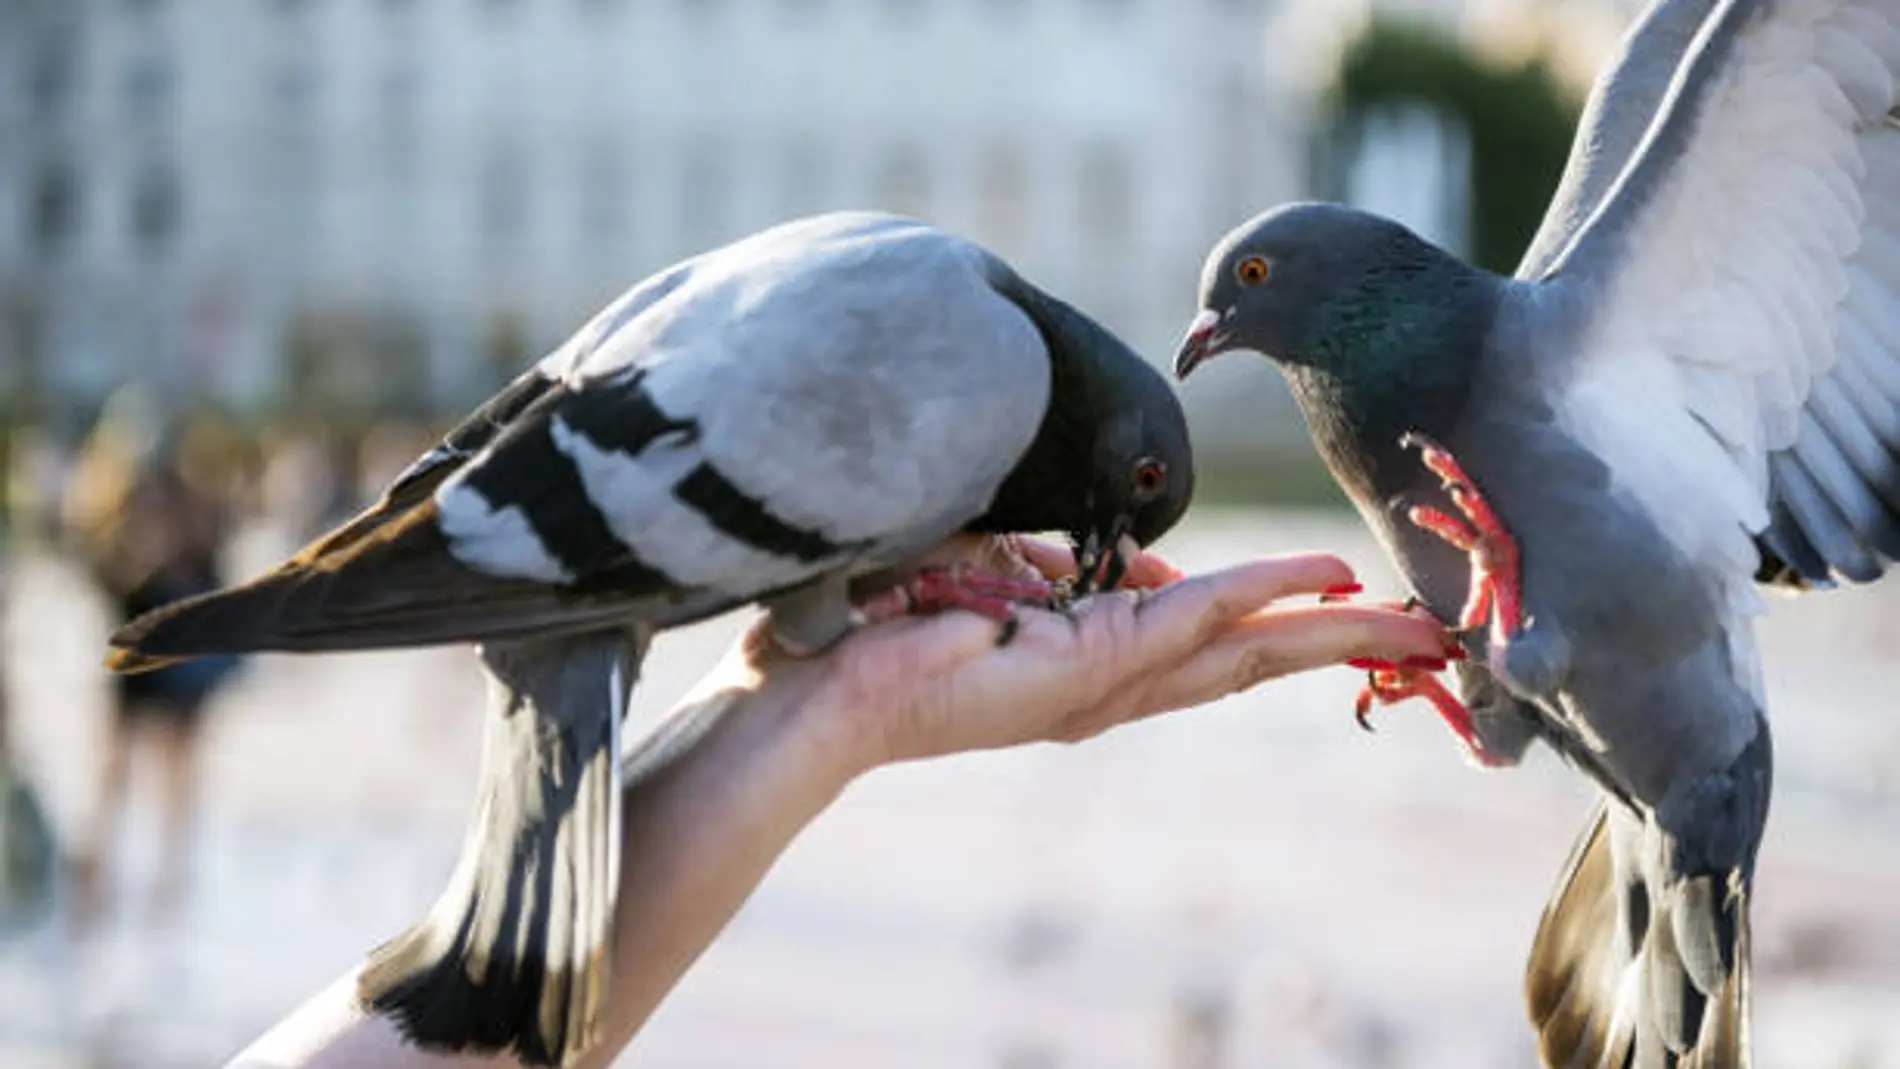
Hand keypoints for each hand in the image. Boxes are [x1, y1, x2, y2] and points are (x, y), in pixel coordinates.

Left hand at [708, 535, 1453, 774]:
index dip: (1283, 620)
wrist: (813, 685)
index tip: (1342, 595)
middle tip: (1424, 633)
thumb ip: (1067, 569)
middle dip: (1340, 643)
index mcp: (1091, 666)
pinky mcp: (1084, 670)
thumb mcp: (994, 576)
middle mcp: (1110, 688)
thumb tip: (1141, 565)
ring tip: (1412, 622)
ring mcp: (1102, 684)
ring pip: (1240, 648)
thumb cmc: (884, 623)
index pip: (1209, 642)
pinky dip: (1262, 596)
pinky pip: (1191, 620)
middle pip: (1250, 660)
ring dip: (1330, 631)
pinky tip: (1325, 584)